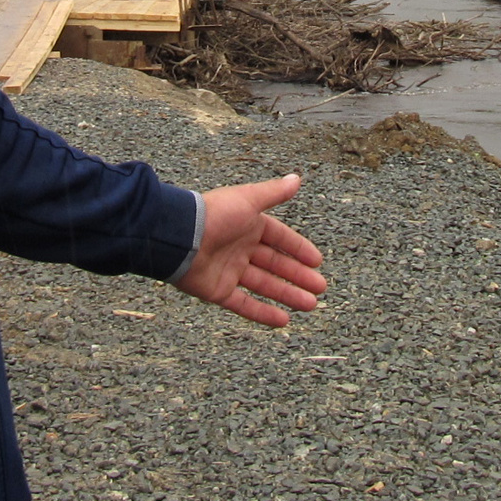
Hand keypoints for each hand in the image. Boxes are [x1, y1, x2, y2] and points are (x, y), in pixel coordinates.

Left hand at [175, 173, 327, 327]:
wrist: (180, 236)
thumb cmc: (214, 214)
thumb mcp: (249, 200)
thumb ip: (274, 193)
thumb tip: (296, 179)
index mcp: (248, 226)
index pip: (280, 239)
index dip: (298, 249)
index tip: (317, 262)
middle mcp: (241, 249)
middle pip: (275, 265)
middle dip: (298, 276)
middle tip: (319, 288)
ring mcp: (230, 271)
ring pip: (265, 286)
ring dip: (287, 295)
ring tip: (310, 305)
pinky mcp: (218, 291)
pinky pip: (244, 305)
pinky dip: (263, 313)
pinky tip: (283, 321)